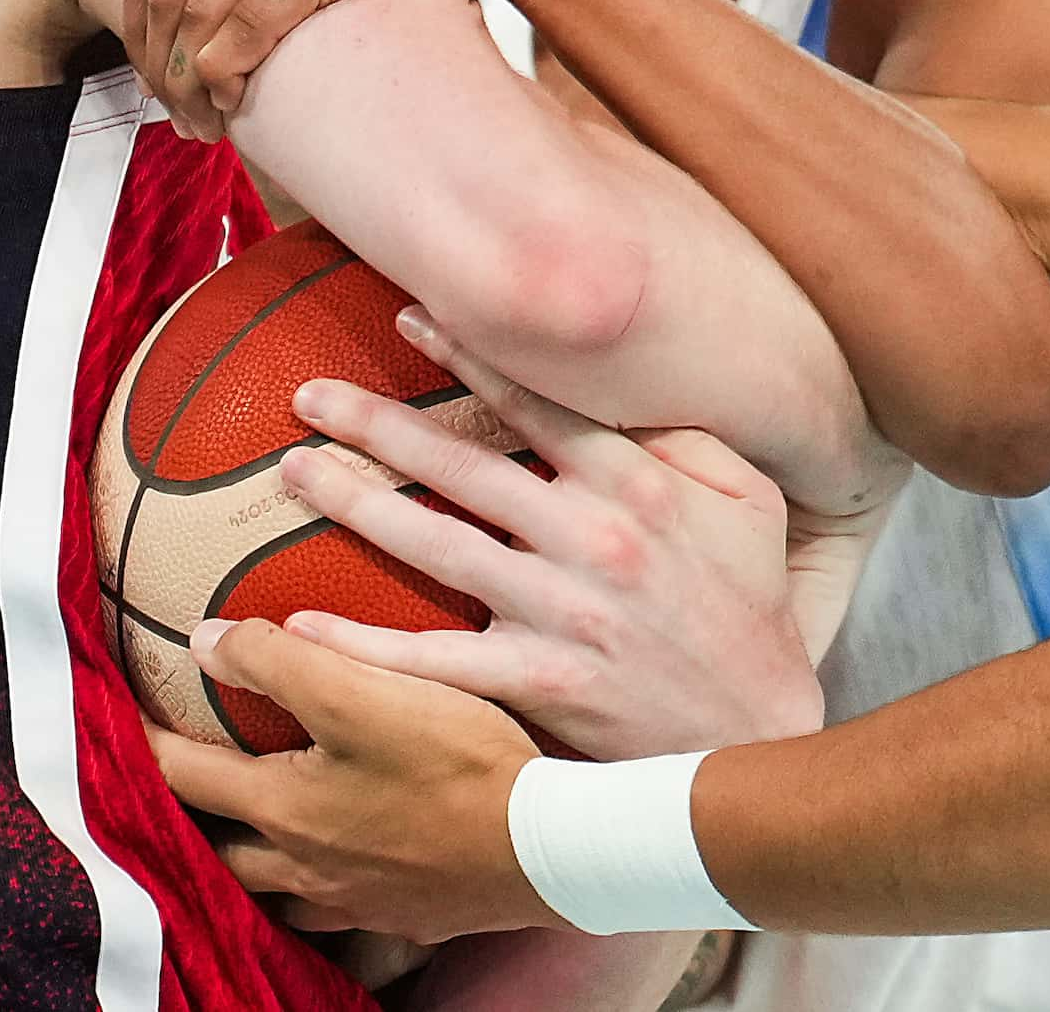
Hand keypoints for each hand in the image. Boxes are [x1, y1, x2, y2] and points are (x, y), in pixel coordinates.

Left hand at [147, 623, 547, 944]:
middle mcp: (306, 867)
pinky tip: (344, 867)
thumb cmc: (457, 763)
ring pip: (275, 890)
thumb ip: (278, 662)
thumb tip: (204, 642)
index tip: (115, 719)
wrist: (546, 847)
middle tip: (181, 787)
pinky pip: (338, 909)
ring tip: (254, 834)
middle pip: (219, 851)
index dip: (142, 744)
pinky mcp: (405, 915)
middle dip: (191, 821)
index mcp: (284, 810)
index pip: (184, 776)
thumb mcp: (365, 691)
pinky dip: (320, 888)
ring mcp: (356, 899)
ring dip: (252, 863)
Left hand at [276, 309, 825, 758]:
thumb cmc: (752, 609)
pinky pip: (432, 660)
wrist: (755, 732)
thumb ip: (690, 441)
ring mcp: (560, 614)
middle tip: (309, 393)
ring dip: (356, 504)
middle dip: (377, 424)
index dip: (469, 355)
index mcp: (638, 486)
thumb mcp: (753, 504)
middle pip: (464, 466)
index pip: (537, 404)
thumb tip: (628, 393)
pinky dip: (361, 647)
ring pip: (436, 547)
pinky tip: (298, 628)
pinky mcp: (537, 684)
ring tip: (294, 472)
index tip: (407, 317)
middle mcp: (592, 540)